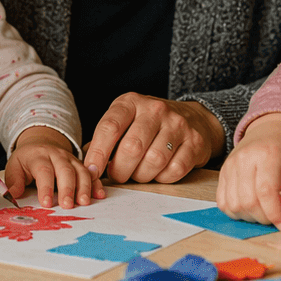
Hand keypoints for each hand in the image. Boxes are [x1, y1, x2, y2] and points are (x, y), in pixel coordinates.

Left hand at [5, 126, 105, 208]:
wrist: (40, 143)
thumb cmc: (26, 160)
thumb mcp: (14, 167)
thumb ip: (14, 181)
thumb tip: (12, 195)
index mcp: (39, 156)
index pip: (43, 170)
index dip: (45, 187)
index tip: (45, 203)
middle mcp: (57, 155)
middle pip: (65, 170)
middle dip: (67, 188)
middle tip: (67, 205)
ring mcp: (71, 159)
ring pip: (81, 171)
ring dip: (84, 187)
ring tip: (84, 202)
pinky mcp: (81, 165)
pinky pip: (91, 173)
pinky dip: (96, 184)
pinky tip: (99, 195)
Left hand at [82, 94, 221, 184]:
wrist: (193, 118)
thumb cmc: (147, 124)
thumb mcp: (124, 122)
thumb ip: (104, 141)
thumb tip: (85, 168)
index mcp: (131, 102)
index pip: (110, 127)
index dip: (98, 154)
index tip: (92, 172)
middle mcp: (155, 109)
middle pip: (132, 148)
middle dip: (120, 170)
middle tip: (119, 176)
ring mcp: (178, 124)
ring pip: (154, 161)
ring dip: (142, 175)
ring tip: (139, 173)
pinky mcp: (195, 142)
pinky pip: (174, 170)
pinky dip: (163, 178)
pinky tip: (159, 172)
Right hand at [216, 112, 280, 231]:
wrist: (270, 128)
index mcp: (268, 155)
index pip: (266, 192)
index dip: (275, 214)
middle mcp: (245, 159)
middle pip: (248, 202)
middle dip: (264, 218)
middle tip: (276, 216)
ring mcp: (230, 166)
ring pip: (234, 205)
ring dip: (250, 216)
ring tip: (263, 210)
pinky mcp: (222, 172)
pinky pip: (223, 202)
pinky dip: (236, 211)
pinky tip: (250, 206)